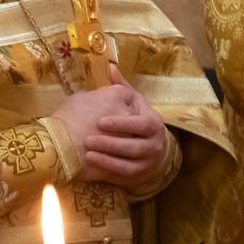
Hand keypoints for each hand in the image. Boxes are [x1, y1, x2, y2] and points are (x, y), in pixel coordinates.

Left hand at [80, 66, 169, 189]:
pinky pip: (125, 176)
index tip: (100, 121)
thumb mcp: (131, 103)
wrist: (147, 147)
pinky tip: (92, 165)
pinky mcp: (139, 176)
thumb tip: (110, 67)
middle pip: (135, 146)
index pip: (142, 124)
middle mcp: (155, 144)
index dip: (122, 124)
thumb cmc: (134, 120)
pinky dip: (109, 171)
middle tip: (89, 139)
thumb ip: (121, 88)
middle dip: (111, 143)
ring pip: (130, 164)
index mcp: (154, 124)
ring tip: (88, 153)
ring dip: (108, 159)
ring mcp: (149, 162)